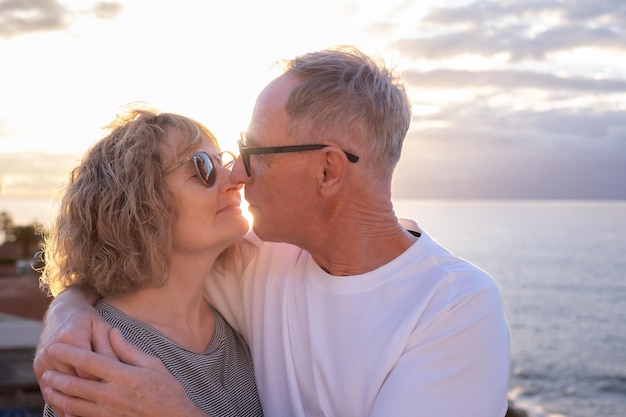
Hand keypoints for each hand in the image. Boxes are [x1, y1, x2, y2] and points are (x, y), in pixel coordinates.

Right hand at [33, 286, 111, 415]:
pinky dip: (61, 403)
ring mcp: (43, 360)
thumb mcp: (104, 328)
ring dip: (74, 404)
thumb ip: (111, 349)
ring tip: (92, 413)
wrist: (62, 312)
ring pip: (60, 390)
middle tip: (107, 407)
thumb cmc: (88, 321)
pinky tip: (73, 414)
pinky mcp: (38, 368)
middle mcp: (54, 350)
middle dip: (90, 396)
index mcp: (73, 337)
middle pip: (74, 383)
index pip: (89, 371)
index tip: (116, 393)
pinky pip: (49, 391)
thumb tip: (116, 371)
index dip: (103, 384)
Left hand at [41, 329, 206, 416]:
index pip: (89, 361)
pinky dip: (70, 412)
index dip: (70, 352)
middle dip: (58, 377)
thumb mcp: (152, 364)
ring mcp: (108, 411)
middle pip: (75, 384)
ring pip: (74, 404)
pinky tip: (64, 408)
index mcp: (122, 375)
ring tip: (49, 387)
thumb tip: (112, 332)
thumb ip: (128, 349)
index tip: (56, 346)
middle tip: (46, 370)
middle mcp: (111, 394)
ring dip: (58, 395)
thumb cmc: (167, 389)